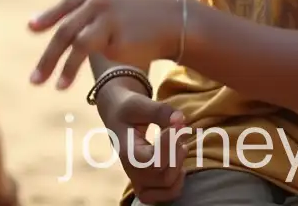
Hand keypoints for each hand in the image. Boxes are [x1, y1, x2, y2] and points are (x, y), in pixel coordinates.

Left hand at [27, 0, 181, 88]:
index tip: (31, 28)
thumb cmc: (140, 17)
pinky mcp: (117, 37)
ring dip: (61, 67)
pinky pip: (95, 55)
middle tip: (34, 79)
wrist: (174, 20)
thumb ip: (89, 13)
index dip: (47, 17)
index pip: (66, 5)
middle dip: (48, 56)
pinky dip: (77, 68)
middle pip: (65, 29)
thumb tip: (62, 31)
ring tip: (51, 86)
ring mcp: (107, 18)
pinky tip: (70, 81)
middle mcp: (98, 2)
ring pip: (75, 43)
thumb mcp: (114, 5)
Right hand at [101, 86, 189, 204]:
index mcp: (126, 151)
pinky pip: (164, 195)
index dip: (169, 144)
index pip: (152, 159)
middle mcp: (131, 169)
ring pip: (166, 186)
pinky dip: (176, 184)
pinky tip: (179, 165)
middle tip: (179, 131)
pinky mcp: (146, 182)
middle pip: (161, 175)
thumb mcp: (139, 103)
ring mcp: (138, 178)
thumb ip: (159, 111)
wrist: (117, 113)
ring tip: (181, 146)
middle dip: (176, 152)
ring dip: (179, 166)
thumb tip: (180, 119)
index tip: (177, 123)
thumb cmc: (127, 108)